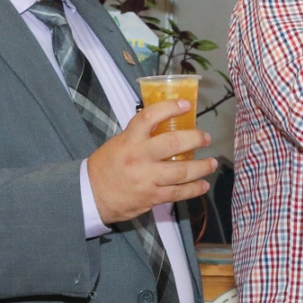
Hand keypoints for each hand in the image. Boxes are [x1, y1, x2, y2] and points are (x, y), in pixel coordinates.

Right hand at [87, 101, 216, 223]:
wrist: (90, 195)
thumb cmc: (107, 166)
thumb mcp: (119, 143)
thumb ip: (141, 136)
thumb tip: (169, 124)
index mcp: (129, 140)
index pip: (149, 117)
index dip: (169, 108)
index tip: (186, 105)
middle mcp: (139, 157)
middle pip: (172, 144)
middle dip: (195, 139)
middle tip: (206, 138)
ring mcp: (146, 178)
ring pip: (181, 171)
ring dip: (202, 167)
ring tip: (212, 163)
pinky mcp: (152, 197)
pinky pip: (178, 193)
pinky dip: (194, 189)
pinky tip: (203, 185)